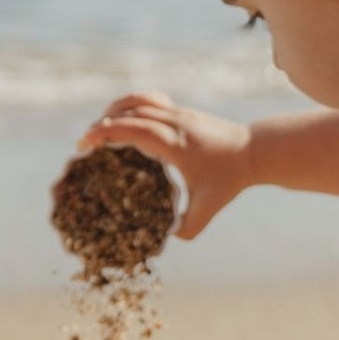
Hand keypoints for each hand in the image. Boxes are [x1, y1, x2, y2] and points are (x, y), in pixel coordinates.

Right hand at [78, 92, 252, 238]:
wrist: (254, 151)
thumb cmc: (230, 179)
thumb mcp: (208, 207)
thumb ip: (188, 227)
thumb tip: (166, 239)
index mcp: (175, 143)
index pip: (135, 128)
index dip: (107, 131)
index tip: (85, 141)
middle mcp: (174, 123)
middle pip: (130, 112)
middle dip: (103, 124)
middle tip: (84, 144)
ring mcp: (178, 114)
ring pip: (138, 101)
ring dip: (115, 110)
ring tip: (99, 129)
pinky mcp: (181, 112)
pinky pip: (150, 100)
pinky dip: (131, 105)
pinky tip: (124, 120)